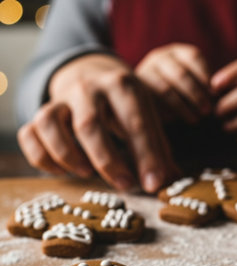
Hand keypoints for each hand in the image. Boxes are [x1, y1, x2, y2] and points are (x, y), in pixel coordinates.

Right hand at [18, 54, 178, 192]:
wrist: (94, 74)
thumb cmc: (127, 107)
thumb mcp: (148, 118)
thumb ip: (159, 149)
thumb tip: (171, 182)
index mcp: (124, 86)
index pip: (135, 123)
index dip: (146, 156)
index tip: (154, 185)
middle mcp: (89, 87)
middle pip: (90, 125)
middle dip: (108, 161)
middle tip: (126, 186)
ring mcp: (62, 98)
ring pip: (50, 123)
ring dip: (68, 155)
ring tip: (88, 173)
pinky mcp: (43, 109)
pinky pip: (30, 133)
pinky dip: (42, 157)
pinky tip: (63, 171)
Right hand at [136, 43, 211, 122]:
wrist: (146, 102)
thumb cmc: (181, 95)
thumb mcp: (193, 84)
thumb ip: (204, 86)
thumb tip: (216, 95)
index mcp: (177, 52)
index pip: (194, 57)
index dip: (206, 75)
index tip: (215, 94)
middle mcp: (159, 57)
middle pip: (181, 74)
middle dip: (196, 94)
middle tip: (207, 111)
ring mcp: (146, 72)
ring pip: (166, 90)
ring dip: (183, 107)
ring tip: (195, 119)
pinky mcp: (137, 90)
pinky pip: (152, 102)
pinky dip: (166, 112)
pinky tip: (177, 121)